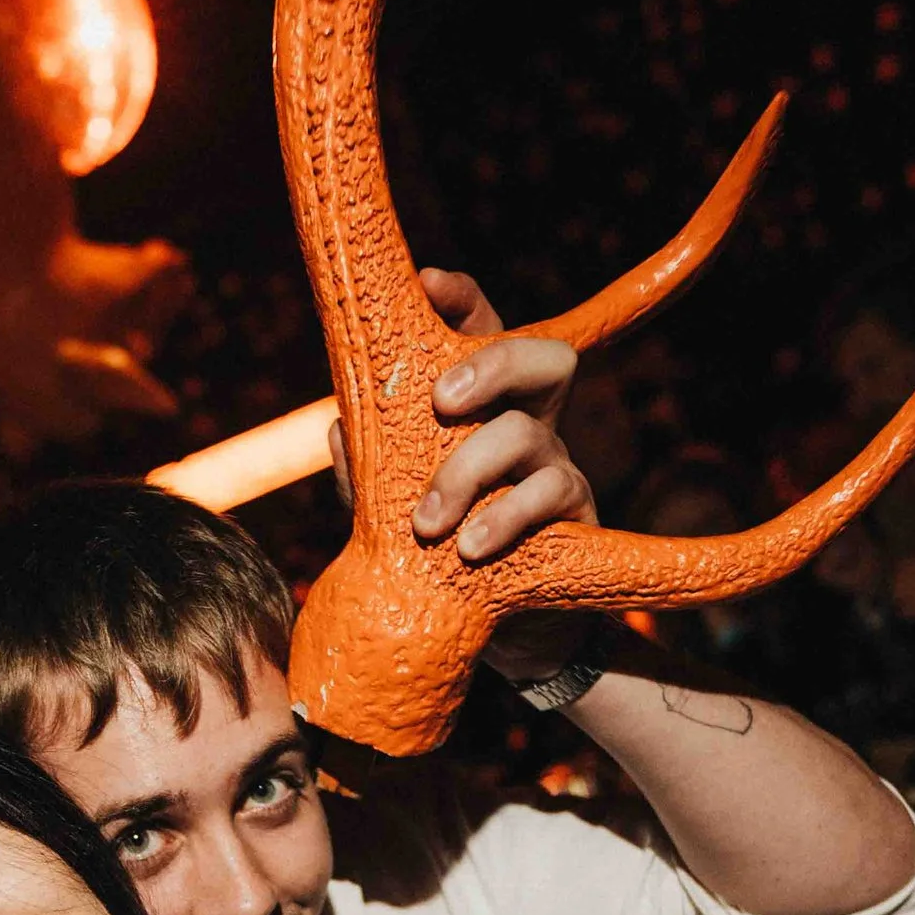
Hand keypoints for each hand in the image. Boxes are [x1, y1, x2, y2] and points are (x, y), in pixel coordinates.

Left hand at [328, 267, 595, 677]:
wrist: (489, 631)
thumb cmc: (431, 555)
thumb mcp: (386, 512)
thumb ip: (364, 472)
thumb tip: (339, 426)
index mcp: (479, 406)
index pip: (482, 330)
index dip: (460, 297)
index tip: (426, 284)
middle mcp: (525, 422)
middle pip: (543, 357)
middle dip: (494, 364)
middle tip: (442, 399)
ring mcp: (554, 465)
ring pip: (528, 433)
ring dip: (470, 471)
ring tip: (429, 523)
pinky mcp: (576, 515)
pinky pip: (551, 494)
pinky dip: (505, 517)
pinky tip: (468, 548)